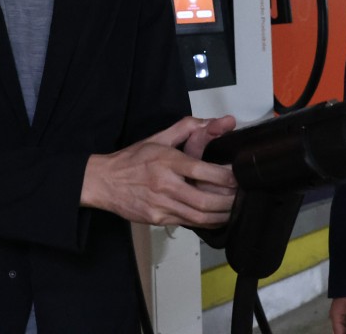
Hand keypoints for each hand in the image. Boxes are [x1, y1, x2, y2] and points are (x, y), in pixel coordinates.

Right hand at [81, 116, 237, 227]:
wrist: (104, 181)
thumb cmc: (132, 159)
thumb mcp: (159, 137)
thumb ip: (189, 127)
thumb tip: (218, 121)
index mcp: (167, 161)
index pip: (203, 171)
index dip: (226, 178)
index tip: (238, 177)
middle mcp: (165, 184)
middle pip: (205, 200)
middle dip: (229, 202)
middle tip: (241, 196)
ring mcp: (161, 205)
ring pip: (199, 217)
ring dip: (221, 215)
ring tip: (234, 209)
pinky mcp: (157, 219)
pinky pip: (188, 224)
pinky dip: (206, 223)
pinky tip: (216, 217)